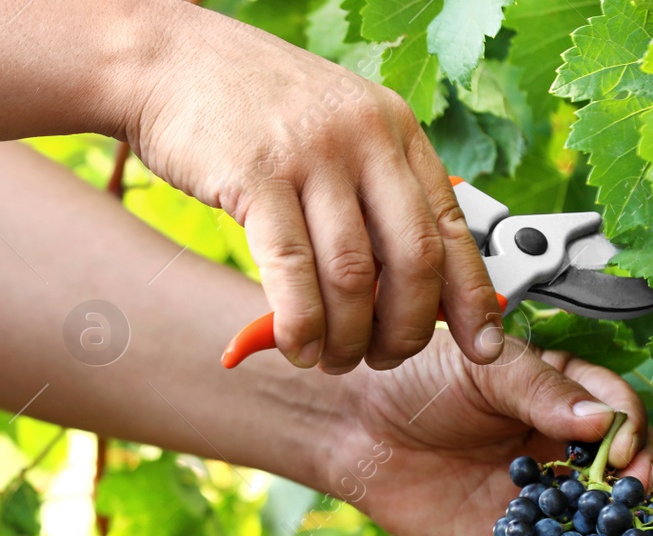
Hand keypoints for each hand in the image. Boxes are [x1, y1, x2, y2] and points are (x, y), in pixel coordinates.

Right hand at [126, 4, 502, 373]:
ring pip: (353, 276)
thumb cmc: (251, 108)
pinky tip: (296, 346)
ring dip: (346, 338)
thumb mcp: (336, 132)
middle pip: (414, 261)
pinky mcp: (256, 176)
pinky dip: (300, 324)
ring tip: (330, 359)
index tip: (482, 346)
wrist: (170, 59)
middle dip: (404, 331)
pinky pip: (292, 271)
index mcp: (396, 129)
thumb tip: (412, 283)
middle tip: (381, 358)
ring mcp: (312, 155)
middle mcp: (365, 137)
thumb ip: (375, 193)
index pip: (454, 226)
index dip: (472, 297)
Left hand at [324, 331, 652, 535]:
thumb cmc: (420, 381)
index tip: (619, 448)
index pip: (623, 413)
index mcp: (568, 400)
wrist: (356, 427)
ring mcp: (544, 506)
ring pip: (605, 528)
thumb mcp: (486, 369)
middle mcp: (566, 455)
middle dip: (647, 480)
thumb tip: (605, 422)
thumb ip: (543, 391)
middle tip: (637, 489)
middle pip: (632, 471)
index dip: (631, 430)